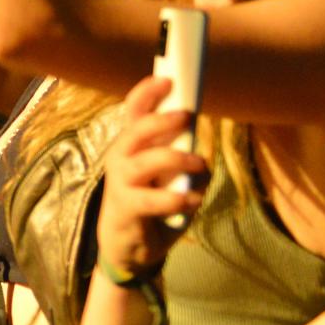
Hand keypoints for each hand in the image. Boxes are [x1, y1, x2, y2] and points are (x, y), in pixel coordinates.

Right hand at [94, 75, 206, 280]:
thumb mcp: (166, 175)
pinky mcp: (128, 207)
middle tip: (187, 116)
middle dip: (162, 120)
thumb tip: (202, 155)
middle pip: (137, 130)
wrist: (128, 245)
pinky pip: (155, 199)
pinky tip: (193, 201)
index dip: (148, 91)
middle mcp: (122, 157)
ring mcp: (122, 182)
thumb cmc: (151, 202)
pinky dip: (180, 198)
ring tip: (200, 163)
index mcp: (132, 144)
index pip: (134, 110)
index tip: (168, 78)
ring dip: (177, 158)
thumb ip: (180, 157)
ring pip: (147, 161)